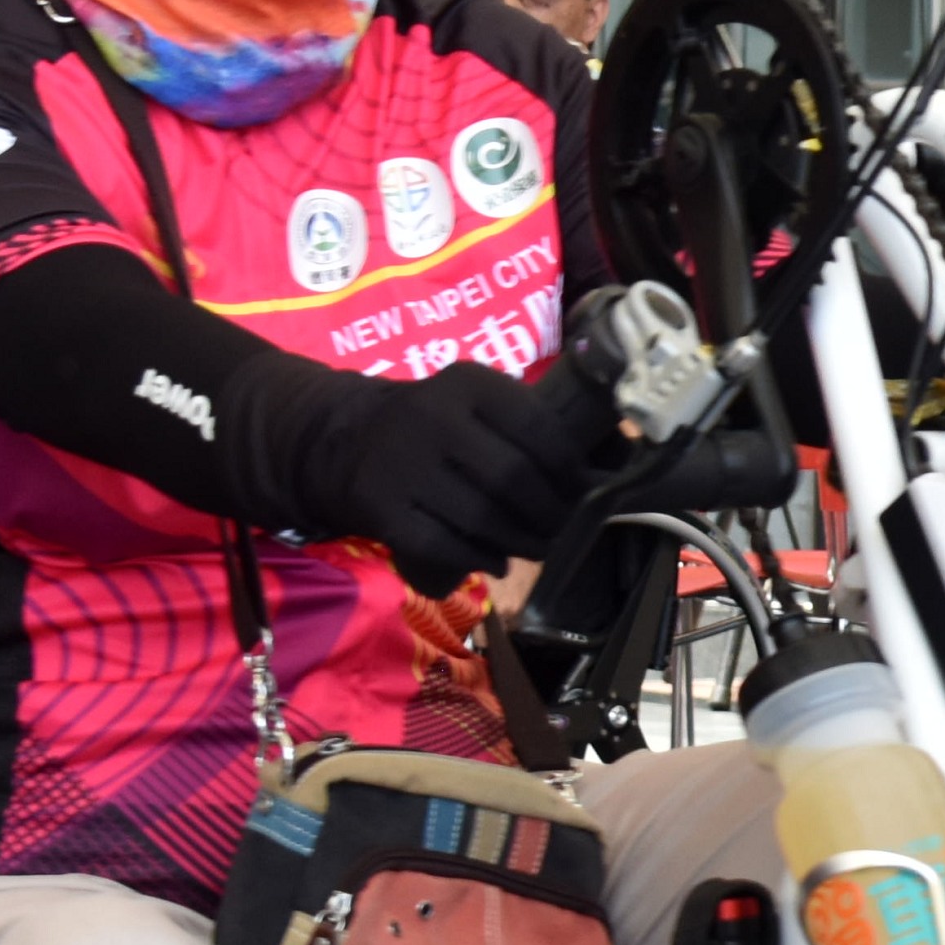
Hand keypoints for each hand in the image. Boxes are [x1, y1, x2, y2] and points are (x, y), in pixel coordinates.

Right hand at [357, 355, 615, 598]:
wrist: (341, 437)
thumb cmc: (435, 424)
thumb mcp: (474, 404)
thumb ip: (528, 428)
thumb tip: (604, 474)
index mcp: (468, 383)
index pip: (537, 427)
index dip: (570, 468)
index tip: (586, 491)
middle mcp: (433, 417)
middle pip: (513, 477)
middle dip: (549, 512)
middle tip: (562, 529)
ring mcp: (403, 465)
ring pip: (482, 516)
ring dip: (521, 541)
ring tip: (537, 547)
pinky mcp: (381, 508)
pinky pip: (444, 545)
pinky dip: (478, 558)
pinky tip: (495, 560)